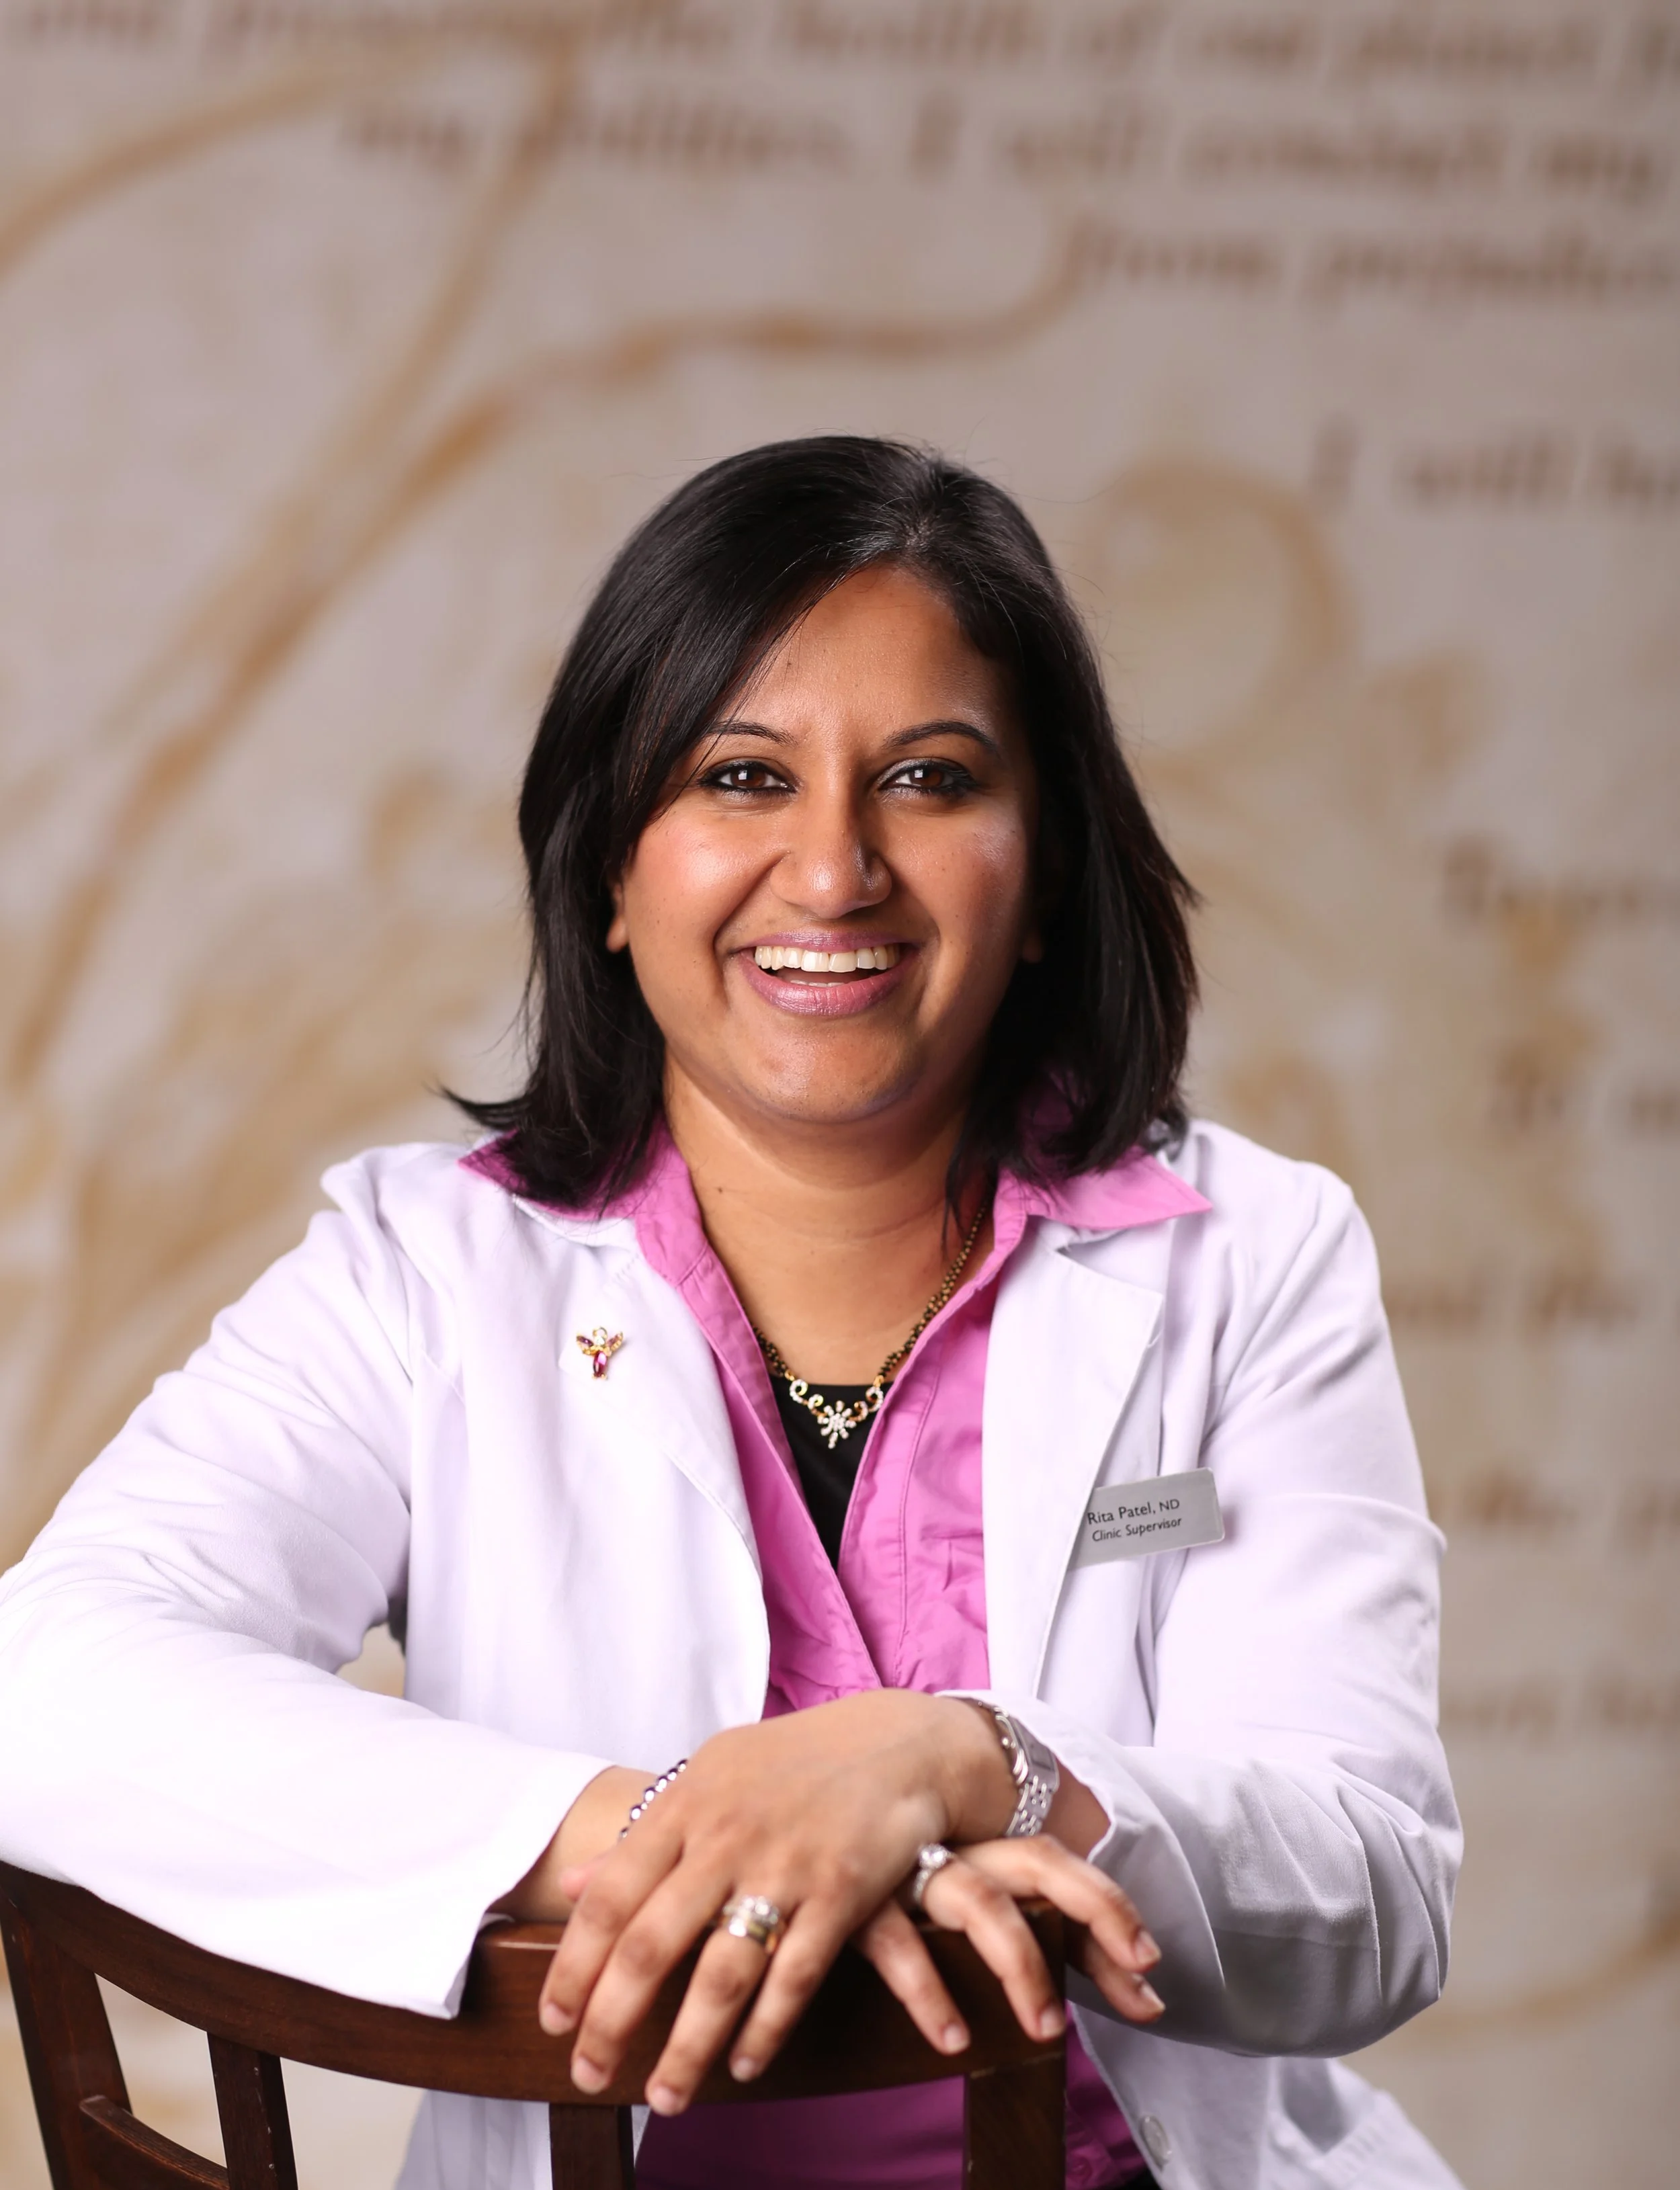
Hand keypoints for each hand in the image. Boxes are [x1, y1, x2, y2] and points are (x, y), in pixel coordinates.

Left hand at [532, 1690, 1019, 2114]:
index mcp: (687, 1803)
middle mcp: (727, 1837)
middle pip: (653, 1945)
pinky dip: (766, 2029)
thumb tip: (573, 1882)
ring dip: (688, 2048)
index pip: (612, 1896)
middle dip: (613, 2021)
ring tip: (665, 2096)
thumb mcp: (711, 1775)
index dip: (576, 1964)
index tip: (554, 2019)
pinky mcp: (841, 1893)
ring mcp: (785, 1866)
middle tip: (589, 2074)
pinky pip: (794, 1978)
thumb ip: (646, 1833)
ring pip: (722, 1976)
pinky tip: (743, 2064)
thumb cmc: (792, 1761)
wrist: (896, 1742)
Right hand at [855, 1837, 1164, 2048]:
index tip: (1151, 1964)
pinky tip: (952, 2038)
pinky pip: (898, 1945)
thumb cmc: (909, 1882)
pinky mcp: (858, 1901)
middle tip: (1134, 1973)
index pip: (1062, 1862)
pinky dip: (928, 1992)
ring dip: (1020, 1966)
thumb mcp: (983, 1903)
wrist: (807, 1833)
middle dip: (1091, 1909)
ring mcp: (908, 1868)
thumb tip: (1149, 2001)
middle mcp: (957, 1847)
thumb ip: (1063, 1946)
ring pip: (978, 1903)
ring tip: (1048, 2031)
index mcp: (988, 1842)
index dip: (1110, 1907)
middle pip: (1036, 1862)